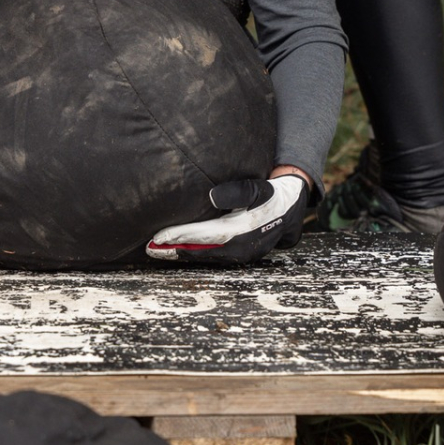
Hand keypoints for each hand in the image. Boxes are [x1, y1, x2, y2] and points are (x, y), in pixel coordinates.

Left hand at [146, 174, 309, 265]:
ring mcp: (242, 254)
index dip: (179, 239)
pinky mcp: (241, 252)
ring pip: (206, 256)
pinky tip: (180, 250)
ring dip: (182, 254)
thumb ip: (236, 191)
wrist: (293, 206)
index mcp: (243, 234)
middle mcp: (241, 250)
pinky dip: (195, 253)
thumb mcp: (258, 188)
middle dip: (175, 251)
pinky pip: (214, 255)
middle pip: (201, 252)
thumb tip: (212, 195)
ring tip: (159, 251)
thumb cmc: (273, 194)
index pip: (203, 238)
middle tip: (150, 248)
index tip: (159, 237)